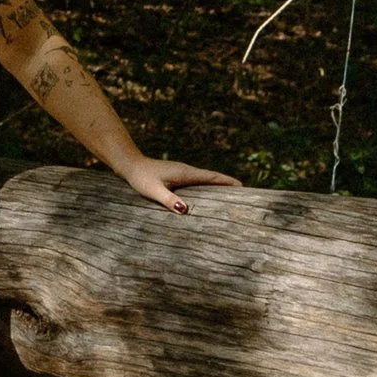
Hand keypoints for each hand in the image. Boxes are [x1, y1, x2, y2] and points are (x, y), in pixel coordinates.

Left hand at [120, 154, 240, 217]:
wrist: (130, 165)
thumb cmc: (141, 178)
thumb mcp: (153, 191)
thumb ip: (168, 200)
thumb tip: (185, 210)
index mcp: (186, 173)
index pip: (212, 178)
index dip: (228, 182)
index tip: (243, 188)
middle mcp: (188, 171)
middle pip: (214, 178)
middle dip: (229, 185)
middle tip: (245, 195)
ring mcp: (184, 173)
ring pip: (207, 179)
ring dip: (220, 186)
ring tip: (233, 197)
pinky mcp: (179, 176)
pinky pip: (199, 181)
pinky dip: (209, 186)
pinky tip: (209, 196)